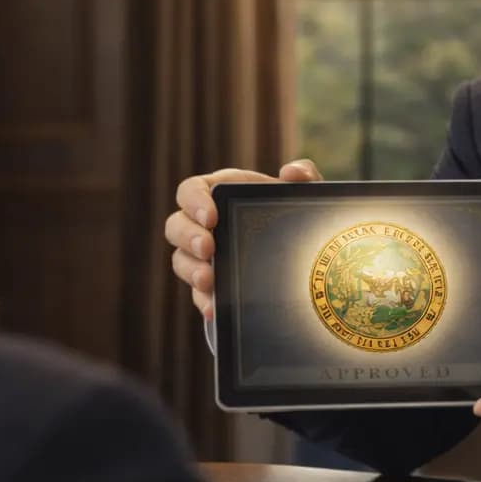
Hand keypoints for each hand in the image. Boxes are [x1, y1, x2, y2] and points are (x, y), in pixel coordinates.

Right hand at [164, 159, 322, 318]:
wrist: (301, 254)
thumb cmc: (292, 214)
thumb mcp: (303, 195)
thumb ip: (304, 177)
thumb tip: (291, 172)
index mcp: (218, 194)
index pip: (190, 191)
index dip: (193, 201)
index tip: (211, 218)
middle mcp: (203, 225)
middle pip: (176, 226)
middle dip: (188, 238)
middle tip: (208, 249)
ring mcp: (203, 257)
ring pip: (180, 260)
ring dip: (190, 270)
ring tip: (208, 281)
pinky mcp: (211, 285)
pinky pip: (198, 294)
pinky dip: (203, 301)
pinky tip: (214, 309)